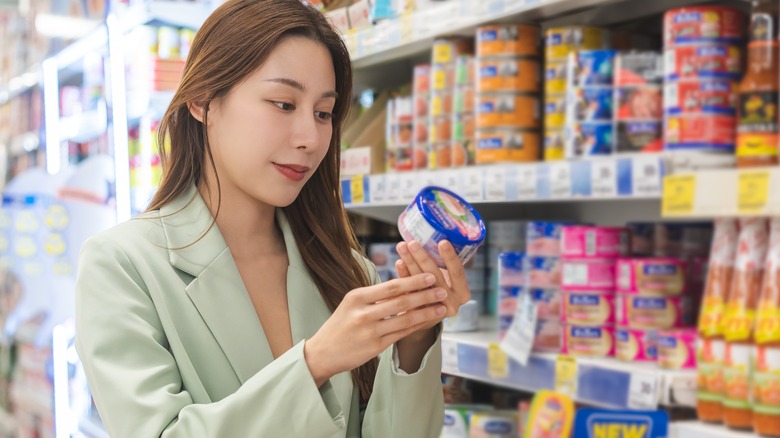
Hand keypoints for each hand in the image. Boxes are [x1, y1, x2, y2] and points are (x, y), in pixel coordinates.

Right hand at [304, 273, 446, 385]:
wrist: (322, 353)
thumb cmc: (340, 325)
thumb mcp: (351, 304)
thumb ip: (375, 296)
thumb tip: (403, 283)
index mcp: (357, 296)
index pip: (391, 286)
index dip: (413, 281)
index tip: (430, 276)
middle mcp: (363, 313)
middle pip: (401, 301)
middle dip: (425, 294)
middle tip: (442, 290)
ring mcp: (370, 331)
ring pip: (405, 319)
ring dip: (426, 312)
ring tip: (442, 307)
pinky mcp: (375, 347)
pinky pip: (401, 334)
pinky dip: (417, 326)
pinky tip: (428, 321)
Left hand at [395, 240, 470, 320]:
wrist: (427, 317)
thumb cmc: (438, 289)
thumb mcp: (446, 279)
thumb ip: (440, 265)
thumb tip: (429, 236)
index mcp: (462, 292)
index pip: (457, 272)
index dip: (450, 257)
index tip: (442, 242)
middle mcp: (452, 302)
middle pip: (435, 277)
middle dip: (423, 257)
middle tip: (412, 243)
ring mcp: (434, 310)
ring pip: (420, 283)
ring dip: (410, 263)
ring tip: (402, 247)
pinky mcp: (418, 314)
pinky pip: (409, 292)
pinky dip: (403, 275)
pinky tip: (399, 262)